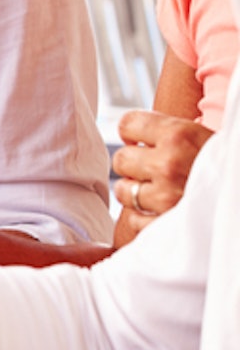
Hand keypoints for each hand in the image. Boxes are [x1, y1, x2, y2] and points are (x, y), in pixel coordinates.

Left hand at [112, 109, 212, 244]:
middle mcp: (167, 164)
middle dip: (135, 163)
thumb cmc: (230, 166)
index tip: (142, 140)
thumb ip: (174, 134)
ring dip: (136, 192)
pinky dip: (144, 217)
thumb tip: (136, 131)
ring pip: (123, 190)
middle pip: (120, 159)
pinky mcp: (162, 226)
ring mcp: (163, 197)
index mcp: (179, 136)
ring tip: (160, 192)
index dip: (133, 132)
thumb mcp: (208, 139)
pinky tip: (161, 212)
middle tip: (155, 169)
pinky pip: (133, 219)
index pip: (127, 124)